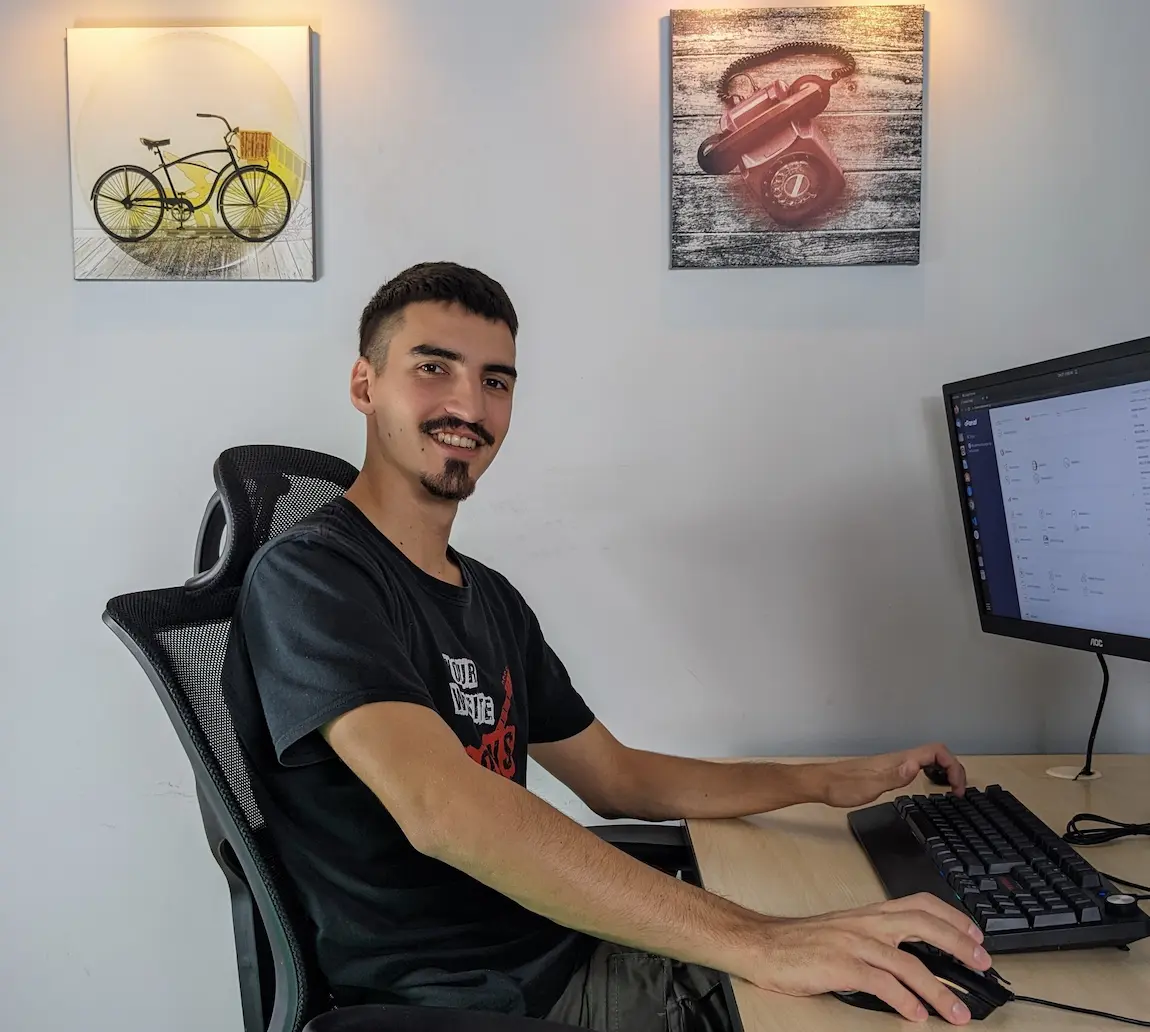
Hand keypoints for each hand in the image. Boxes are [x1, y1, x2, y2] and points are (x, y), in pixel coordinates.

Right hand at [742, 892, 990, 1024]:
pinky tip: (916, 1015)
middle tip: (982, 964)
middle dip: (958, 944)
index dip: (952, 917)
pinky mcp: (841, 965)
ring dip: (940, 990)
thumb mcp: (845, 931)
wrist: (764, 944)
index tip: (975, 934)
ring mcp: (854, 943)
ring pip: (909, 963)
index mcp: (869, 913)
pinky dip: (904, 1000)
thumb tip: (914, 960)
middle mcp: (866, 923)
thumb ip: (877, 940)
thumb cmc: (802, 942)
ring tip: (959, 1012)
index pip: (919, 903)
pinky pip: (881, 983)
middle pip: (923, 925)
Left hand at [813, 743, 966, 808]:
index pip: (935, 751)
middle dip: (954, 768)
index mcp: (898, 760)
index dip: (953, 765)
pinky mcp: (889, 770)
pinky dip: (933, 773)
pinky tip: (930, 786)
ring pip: (928, 759)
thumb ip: (894, 776)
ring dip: (945, 770)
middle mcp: (899, 758)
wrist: (822, 783)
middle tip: (959, 792)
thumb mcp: (869, 787)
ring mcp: (894, 763)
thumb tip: (916, 765)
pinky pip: (919, 766)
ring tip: (952, 789)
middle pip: (936, 753)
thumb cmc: (842, 787)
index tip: (957, 789)